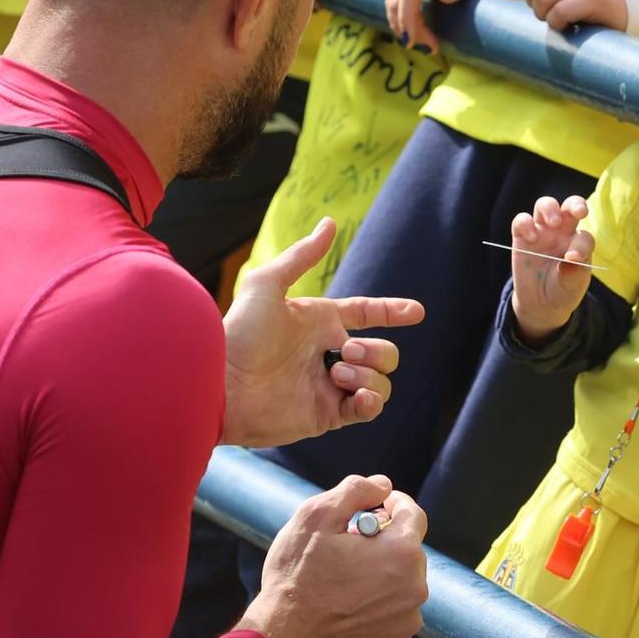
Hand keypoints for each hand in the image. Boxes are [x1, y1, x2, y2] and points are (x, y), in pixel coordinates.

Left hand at [220, 217, 425, 446]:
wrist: (222, 386)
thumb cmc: (239, 333)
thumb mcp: (267, 284)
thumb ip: (301, 255)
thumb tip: (330, 223)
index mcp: (320, 322)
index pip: (368, 313)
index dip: (393, 311)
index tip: (416, 311)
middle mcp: (328, 353)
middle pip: (383, 351)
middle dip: (376, 350)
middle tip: (343, 352)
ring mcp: (329, 385)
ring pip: (380, 381)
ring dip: (369, 374)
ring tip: (336, 373)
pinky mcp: (326, 414)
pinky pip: (368, 409)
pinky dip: (371, 401)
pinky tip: (357, 395)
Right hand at [240, 474, 427, 637]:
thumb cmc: (296, 578)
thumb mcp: (316, 517)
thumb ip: (355, 490)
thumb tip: (383, 485)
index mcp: (402, 553)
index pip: (413, 515)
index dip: (392, 504)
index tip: (375, 505)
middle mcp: (415, 588)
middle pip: (407, 551)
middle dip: (382, 542)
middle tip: (347, 546)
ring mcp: (407, 621)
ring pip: (401, 584)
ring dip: (380, 576)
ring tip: (343, 580)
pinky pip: (392, 614)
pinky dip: (376, 607)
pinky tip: (346, 609)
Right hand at [509, 195, 594, 344]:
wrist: (541, 303)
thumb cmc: (562, 290)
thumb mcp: (572, 285)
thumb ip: (574, 272)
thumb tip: (572, 259)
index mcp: (579, 243)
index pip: (584, 237)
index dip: (581, 245)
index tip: (574, 258)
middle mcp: (562, 233)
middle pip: (570, 206)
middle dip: (575, 204)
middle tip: (579, 212)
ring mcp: (542, 232)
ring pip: (545, 205)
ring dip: (550, 208)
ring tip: (554, 222)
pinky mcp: (522, 237)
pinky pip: (521, 220)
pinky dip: (525, 224)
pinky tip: (531, 237)